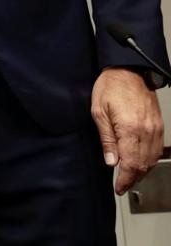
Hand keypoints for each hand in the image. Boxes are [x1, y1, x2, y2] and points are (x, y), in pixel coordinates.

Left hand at [90, 67, 164, 193]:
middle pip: (143, 165)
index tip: (118, 187)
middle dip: (132, 178)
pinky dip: (149, 160)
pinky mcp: (159, 125)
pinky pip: (157, 149)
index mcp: (130, 129)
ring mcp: (156, 129)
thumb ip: (106, 139)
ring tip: (129, 177)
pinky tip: (141, 163)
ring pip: (152, 159)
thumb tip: (110, 161)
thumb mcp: (98, 112)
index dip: (124, 179)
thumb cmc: (110, 87)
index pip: (130, 163)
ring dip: (142, 171)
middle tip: (122, 186)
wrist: (128, 70)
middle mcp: (147, 131)